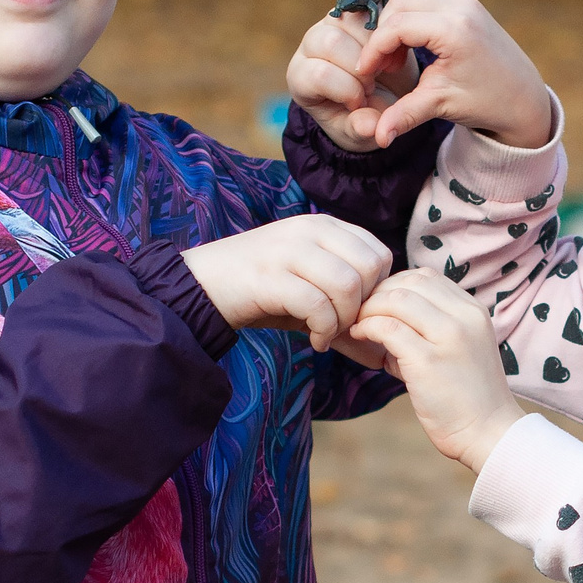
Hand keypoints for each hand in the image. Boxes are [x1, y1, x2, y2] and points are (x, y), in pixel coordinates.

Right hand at [181, 215, 392, 352]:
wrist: (202, 285)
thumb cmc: (262, 291)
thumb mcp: (309, 295)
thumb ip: (346, 317)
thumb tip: (380, 355)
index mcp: (323, 226)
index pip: (379, 253)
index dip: (377, 290)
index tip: (355, 312)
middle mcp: (309, 230)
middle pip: (369, 267)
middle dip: (364, 306)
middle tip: (343, 326)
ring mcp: (288, 250)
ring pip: (347, 285)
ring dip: (344, 321)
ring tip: (327, 334)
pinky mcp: (269, 276)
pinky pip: (317, 305)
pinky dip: (323, 331)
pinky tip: (314, 341)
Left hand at [287, 9, 421, 153]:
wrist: (382, 96)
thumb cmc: (363, 116)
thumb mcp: (361, 133)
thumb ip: (361, 130)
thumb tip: (370, 126)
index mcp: (302, 77)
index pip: (319, 74)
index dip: (347, 91)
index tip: (360, 104)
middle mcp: (310, 47)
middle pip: (329, 42)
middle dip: (360, 68)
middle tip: (371, 86)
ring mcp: (331, 25)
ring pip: (351, 22)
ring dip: (374, 49)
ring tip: (379, 69)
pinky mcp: (355, 13)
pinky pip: (372, 10)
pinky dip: (385, 31)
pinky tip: (389, 53)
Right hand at [325, 0, 552, 150]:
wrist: (523, 97)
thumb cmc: (485, 102)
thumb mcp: (442, 106)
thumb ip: (404, 115)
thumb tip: (376, 138)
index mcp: (454, 29)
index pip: (396, 27)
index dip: (374, 50)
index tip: (364, 73)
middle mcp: (460, 7)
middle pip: (399, 5)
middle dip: (381, 34)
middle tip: (379, 66)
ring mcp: (465, 2)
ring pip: (410, 0)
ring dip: (395, 26)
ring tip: (394, 61)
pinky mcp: (466, 4)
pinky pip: (425, 3)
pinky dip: (410, 22)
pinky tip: (409, 51)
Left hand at [349, 270, 524, 470]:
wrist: (489, 433)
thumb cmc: (468, 396)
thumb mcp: (460, 348)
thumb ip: (431, 327)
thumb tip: (384, 317)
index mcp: (473, 310)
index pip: (426, 276)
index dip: (395, 285)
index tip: (379, 304)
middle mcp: (465, 317)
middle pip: (409, 282)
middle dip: (377, 293)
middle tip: (361, 313)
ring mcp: (449, 337)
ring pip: (396, 300)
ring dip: (369, 309)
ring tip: (359, 325)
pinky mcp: (429, 361)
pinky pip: (387, 328)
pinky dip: (367, 328)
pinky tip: (361, 337)